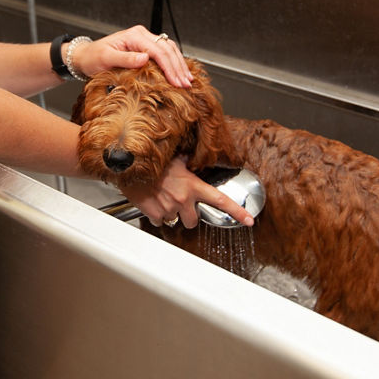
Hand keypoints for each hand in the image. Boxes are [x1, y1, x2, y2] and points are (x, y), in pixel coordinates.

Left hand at [72, 25, 192, 87]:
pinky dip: (174, 62)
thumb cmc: (93, 58)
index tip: (177, 82)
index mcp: (134, 36)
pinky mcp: (145, 47)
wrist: (85, 56)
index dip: (170, 67)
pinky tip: (179, 72)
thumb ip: (125, 58)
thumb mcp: (106, 59)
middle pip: (167, 49)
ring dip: (179, 64)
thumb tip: (144, 58)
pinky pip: (164, 53)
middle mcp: (141, 35)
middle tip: (186, 84)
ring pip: (169, 49)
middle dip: (178, 67)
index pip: (158, 51)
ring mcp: (144, 40)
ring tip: (187, 80)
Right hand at [121, 157, 254, 228]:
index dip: (237, 211)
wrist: (129, 166)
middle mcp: (183, 199)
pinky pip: (160, 221)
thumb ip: (188, 162)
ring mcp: (169, 208)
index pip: (220, 200)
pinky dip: (157, 214)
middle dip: (187, 214)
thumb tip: (194, 158)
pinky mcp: (155, 214)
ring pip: (176, 221)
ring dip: (172, 213)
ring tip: (163, 197)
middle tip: (178, 201)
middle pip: (194, 220)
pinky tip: (153, 201)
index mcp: (193, 185)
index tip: (249, 220)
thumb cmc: (151, 159)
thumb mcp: (175, 158)